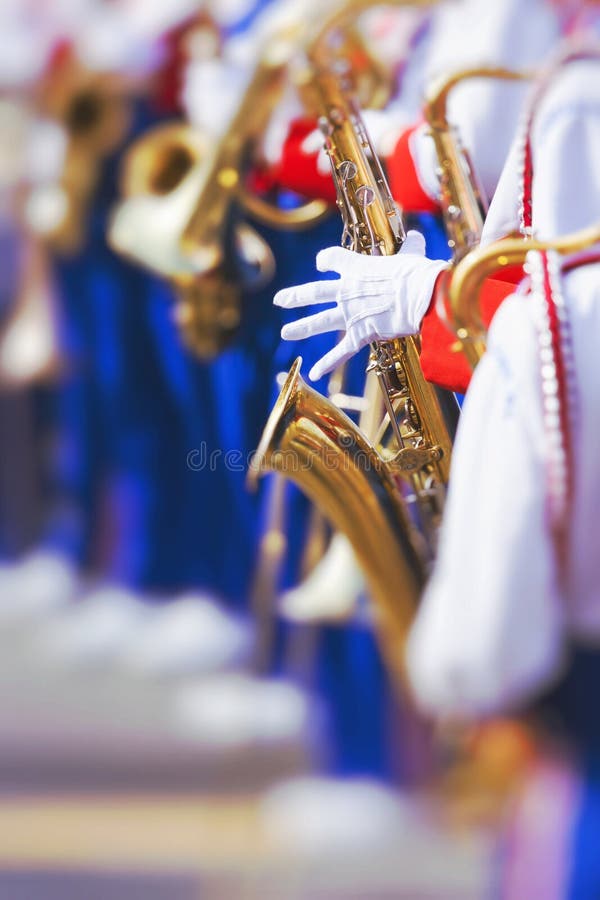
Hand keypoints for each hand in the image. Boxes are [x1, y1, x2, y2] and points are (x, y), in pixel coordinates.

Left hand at [274, 230, 447, 380]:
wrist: (419, 296)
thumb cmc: (416, 273)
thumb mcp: (411, 255)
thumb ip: (410, 247)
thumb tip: (417, 236)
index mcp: (357, 268)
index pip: (332, 259)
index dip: (325, 260)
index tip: (321, 262)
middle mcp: (347, 291)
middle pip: (315, 292)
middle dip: (296, 296)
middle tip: (279, 300)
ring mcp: (350, 314)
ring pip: (320, 322)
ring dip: (301, 328)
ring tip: (285, 333)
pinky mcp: (360, 334)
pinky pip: (341, 352)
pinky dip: (328, 364)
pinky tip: (314, 373)